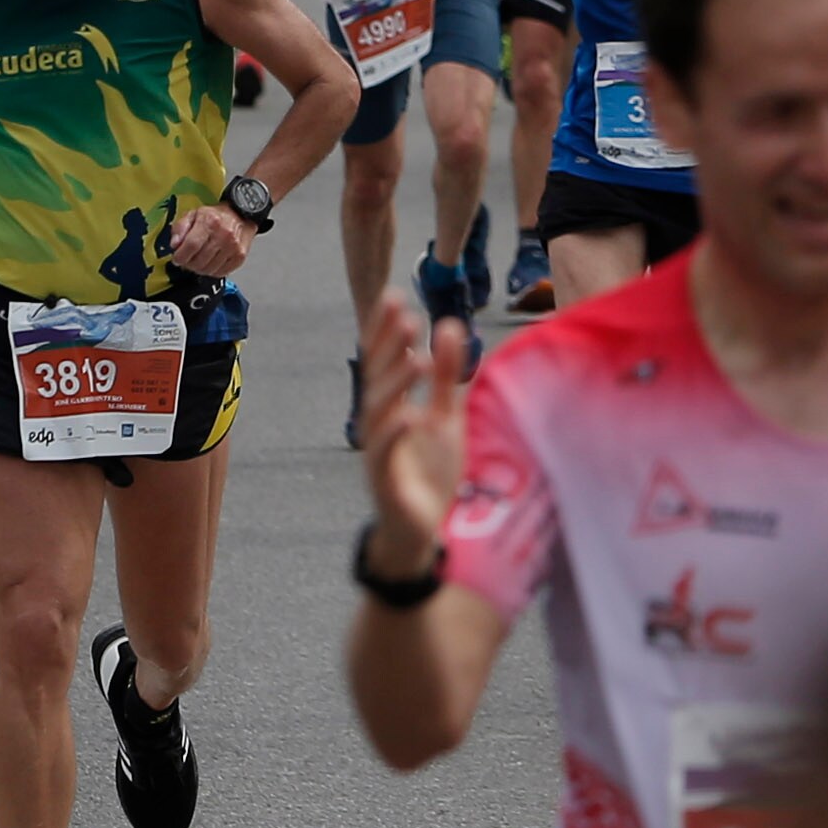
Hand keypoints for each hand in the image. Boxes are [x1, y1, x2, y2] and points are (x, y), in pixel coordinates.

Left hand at [167, 202, 251, 278]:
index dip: (180, 256)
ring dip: (199, 269)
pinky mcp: (239, 257)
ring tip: (198, 261)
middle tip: (187, 260)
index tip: (177, 259)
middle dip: (188, 264)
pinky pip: (220, 273)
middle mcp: (223, 235)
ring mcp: (233, 247)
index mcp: (210, 222)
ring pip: (209, 269)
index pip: (191, 245)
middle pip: (199, 261)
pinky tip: (210, 263)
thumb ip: (180, 228)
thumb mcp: (193, 215)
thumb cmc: (215, 216)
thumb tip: (174, 244)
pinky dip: (212, 271)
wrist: (240, 215)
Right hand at [357, 291, 466, 573]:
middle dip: (389, 347)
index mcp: (392, 406)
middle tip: (407, 316)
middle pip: (377, 378)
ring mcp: (378, 452)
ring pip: (378, 411)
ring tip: (419, 359)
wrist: (423, 531)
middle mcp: (378, 424)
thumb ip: (447, 376)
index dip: (386, 330)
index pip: (383, 360)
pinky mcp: (385, 482)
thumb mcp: (447, 417)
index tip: (395, 296)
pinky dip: (394, 433)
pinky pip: (383, 454)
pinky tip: (409, 414)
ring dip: (397, 383)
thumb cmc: (430, 472)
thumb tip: (450, 325)